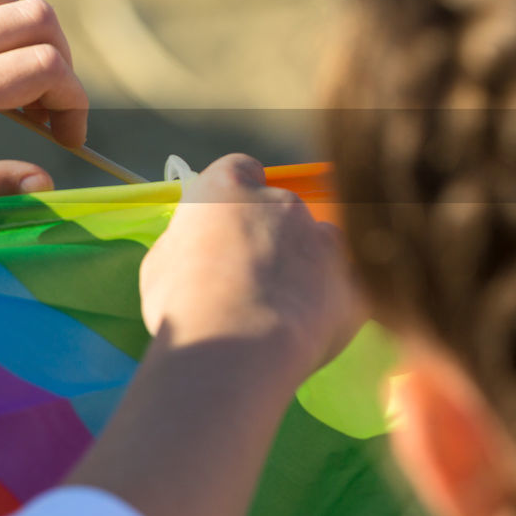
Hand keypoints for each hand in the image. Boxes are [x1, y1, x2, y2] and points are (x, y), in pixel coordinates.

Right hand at [140, 154, 363, 385]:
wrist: (238, 347)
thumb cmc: (183, 303)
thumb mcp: (161, 265)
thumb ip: (187, 246)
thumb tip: (196, 251)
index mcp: (228, 187)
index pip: (241, 169)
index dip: (236, 196)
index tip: (227, 222)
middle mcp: (282, 202)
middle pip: (281, 209)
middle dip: (269, 237)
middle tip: (246, 282)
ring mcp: (324, 240)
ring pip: (319, 245)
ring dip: (304, 267)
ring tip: (279, 311)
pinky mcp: (354, 285)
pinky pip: (344, 290)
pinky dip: (328, 305)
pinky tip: (304, 332)